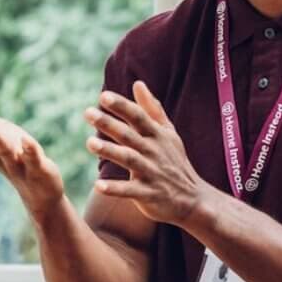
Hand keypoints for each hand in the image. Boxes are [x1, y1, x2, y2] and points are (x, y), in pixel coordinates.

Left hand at [86, 81, 207, 224]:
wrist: (192, 199)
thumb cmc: (175, 161)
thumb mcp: (168, 133)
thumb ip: (152, 109)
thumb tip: (138, 83)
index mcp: (157, 135)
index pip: (139, 116)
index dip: (122, 106)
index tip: (104, 97)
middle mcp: (154, 151)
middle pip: (129, 135)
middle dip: (109, 124)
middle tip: (88, 113)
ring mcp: (152, 173)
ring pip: (129, 159)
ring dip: (110, 151)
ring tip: (89, 143)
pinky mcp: (149, 194)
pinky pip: (130, 191)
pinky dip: (115, 189)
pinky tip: (98, 185)